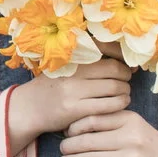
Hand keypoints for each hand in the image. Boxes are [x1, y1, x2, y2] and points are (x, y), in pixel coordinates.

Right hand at [5, 56, 130, 150]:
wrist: (28, 108)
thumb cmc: (51, 87)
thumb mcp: (65, 67)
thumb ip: (88, 63)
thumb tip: (123, 61)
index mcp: (71, 57)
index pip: (104, 47)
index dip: (122, 55)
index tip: (129, 64)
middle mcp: (73, 71)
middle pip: (114, 69)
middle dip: (126, 76)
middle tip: (126, 81)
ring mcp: (73, 90)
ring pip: (115, 88)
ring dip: (125, 91)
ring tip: (123, 94)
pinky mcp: (75, 109)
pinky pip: (108, 106)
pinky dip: (120, 104)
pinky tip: (119, 104)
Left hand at [58, 111, 157, 156]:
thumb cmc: (151, 144)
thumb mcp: (135, 125)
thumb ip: (110, 122)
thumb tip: (74, 128)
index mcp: (129, 120)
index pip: (91, 119)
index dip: (73, 127)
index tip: (67, 134)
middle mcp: (130, 138)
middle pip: (87, 141)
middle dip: (67, 147)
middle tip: (62, 151)